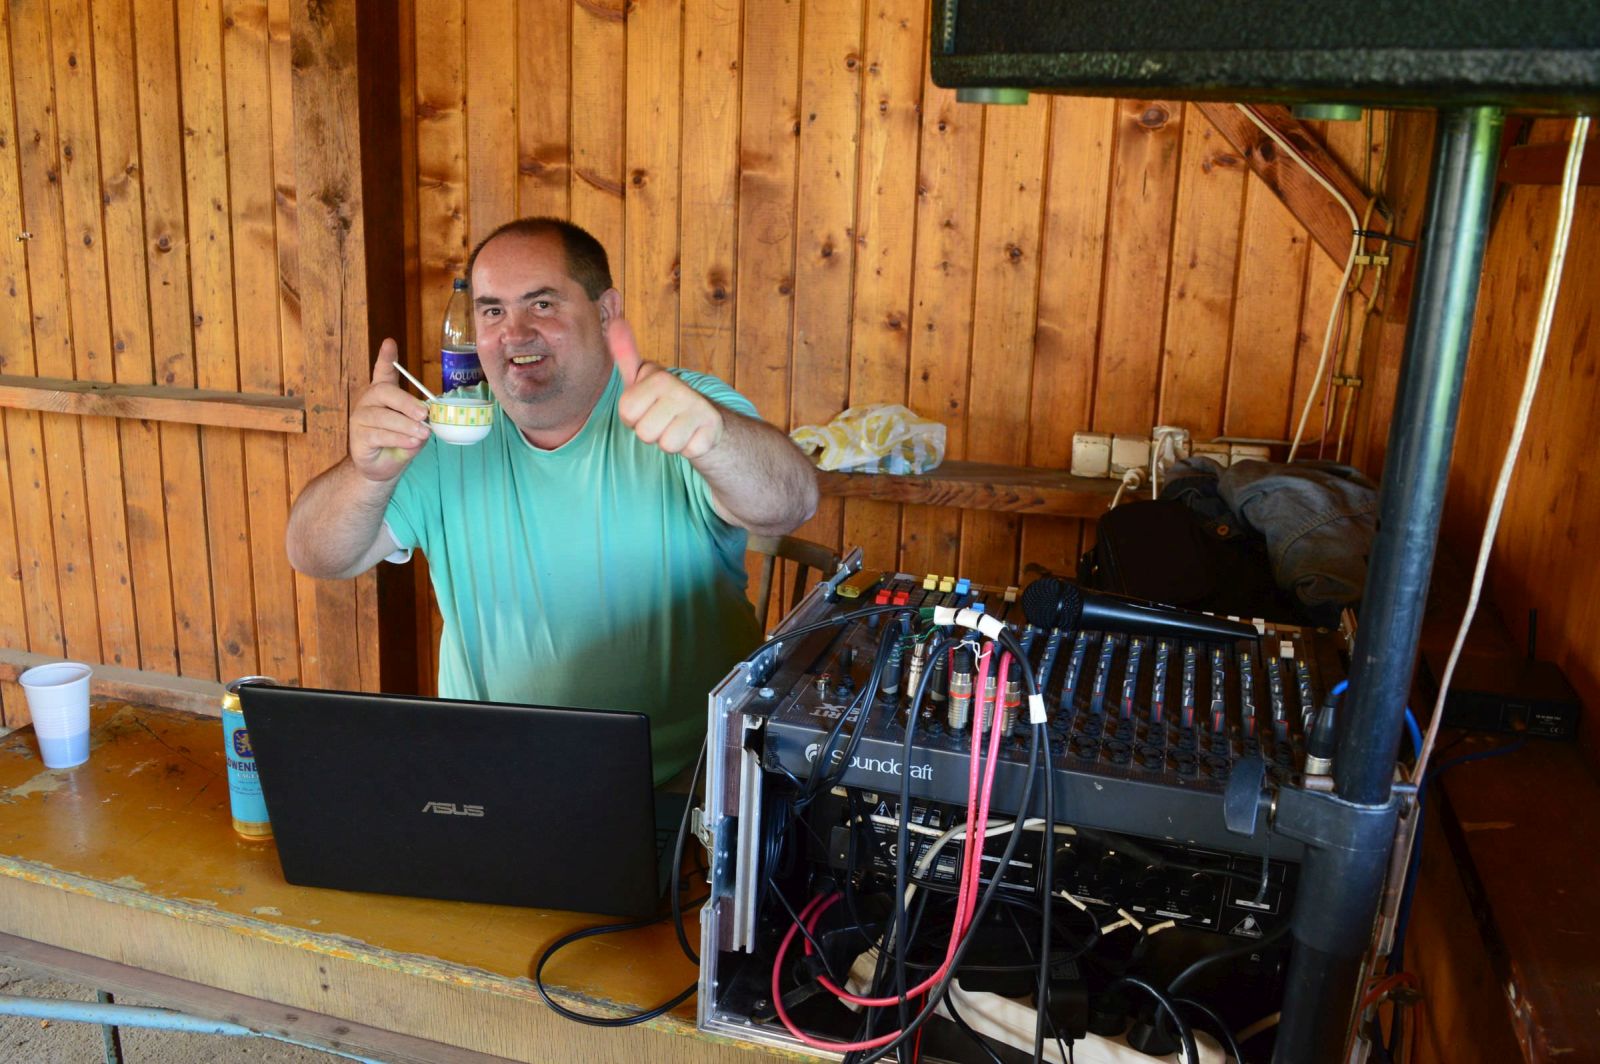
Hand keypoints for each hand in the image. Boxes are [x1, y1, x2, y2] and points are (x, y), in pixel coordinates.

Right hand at [349, 338, 430, 481]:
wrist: (383, 468)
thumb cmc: (401, 442)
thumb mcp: (416, 428)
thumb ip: (420, 420)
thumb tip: (427, 419)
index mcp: (384, 394)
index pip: (383, 371)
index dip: (386, 358)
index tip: (389, 342)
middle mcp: (370, 401)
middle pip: (384, 392)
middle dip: (406, 402)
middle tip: (424, 414)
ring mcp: (361, 418)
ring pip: (384, 417)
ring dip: (406, 425)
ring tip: (423, 433)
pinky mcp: (359, 437)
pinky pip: (379, 435)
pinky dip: (399, 438)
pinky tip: (412, 442)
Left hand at [610, 317, 725, 459]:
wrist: (705, 417)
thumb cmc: (664, 399)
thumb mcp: (642, 378)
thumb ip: (625, 354)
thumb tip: (615, 323)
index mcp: (660, 378)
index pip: (627, 412)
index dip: (632, 417)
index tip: (646, 407)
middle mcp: (681, 390)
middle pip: (644, 432)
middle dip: (650, 431)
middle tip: (662, 419)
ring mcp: (699, 410)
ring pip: (666, 444)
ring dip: (668, 441)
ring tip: (676, 427)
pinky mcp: (712, 431)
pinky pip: (687, 452)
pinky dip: (687, 449)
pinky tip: (692, 435)